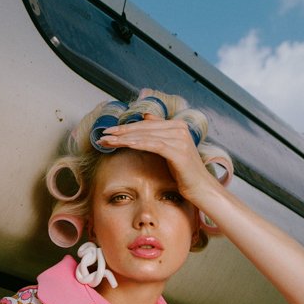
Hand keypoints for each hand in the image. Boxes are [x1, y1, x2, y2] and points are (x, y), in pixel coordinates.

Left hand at [99, 115, 220, 207]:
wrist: (201, 188)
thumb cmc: (184, 172)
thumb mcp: (170, 149)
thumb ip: (159, 132)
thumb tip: (146, 116)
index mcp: (177, 125)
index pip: (145, 124)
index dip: (126, 127)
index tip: (108, 132)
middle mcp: (179, 128)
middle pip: (144, 128)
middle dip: (121, 132)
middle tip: (102, 135)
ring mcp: (180, 139)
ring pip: (146, 136)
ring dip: (124, 139)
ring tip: (107, 141)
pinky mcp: (178, 151)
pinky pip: (153, 145)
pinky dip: (137, 144)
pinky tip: (124, 145)